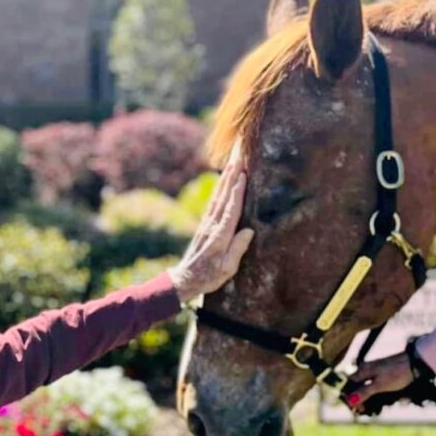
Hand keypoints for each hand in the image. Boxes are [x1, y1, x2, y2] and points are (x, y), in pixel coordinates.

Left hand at [168, 154, 253, 302]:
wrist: (185, 279)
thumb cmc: (209, 277)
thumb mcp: (227, 269)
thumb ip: (237, 249)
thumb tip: (249, 231)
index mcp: (220, 236)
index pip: (231, 210)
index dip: (237, 192)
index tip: (243, 174)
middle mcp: (213, 226)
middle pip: (224, 196)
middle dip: (232, 175)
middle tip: (239, 156)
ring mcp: (207, 223)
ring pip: (219, 195)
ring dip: (226, 177)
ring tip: (234, 161)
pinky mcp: (205, 224)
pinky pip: (215, 201)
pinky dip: (221, 188)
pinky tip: (225, 179)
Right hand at [347, 353, 413, 411]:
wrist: (416, 363)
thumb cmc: (397, 372)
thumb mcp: (379, 385)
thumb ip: (364, 392)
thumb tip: (349, 401)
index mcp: (362, 371)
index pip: (348, 386)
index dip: (349, 399)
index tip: (355, 410)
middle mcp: (367, 372)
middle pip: (358, 389)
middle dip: (362, 402)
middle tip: (366, 412)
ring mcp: (377, 374)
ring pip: (369, 391)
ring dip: (372, 402)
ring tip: (377, 410)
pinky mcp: (386, 378)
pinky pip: (379, 390)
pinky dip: (381, 398)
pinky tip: (387, 403)